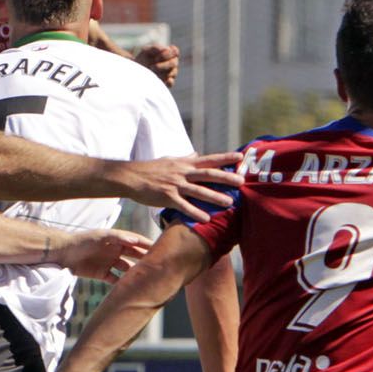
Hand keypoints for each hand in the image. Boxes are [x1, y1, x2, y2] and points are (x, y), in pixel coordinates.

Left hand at [53, 227, 151, 280]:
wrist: (62, 253)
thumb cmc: (81, 241)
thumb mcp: (100, 236)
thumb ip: (117, 237)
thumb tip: (135, 240)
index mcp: (116, 239)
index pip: (136, 241)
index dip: (149, 245)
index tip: (163, 248)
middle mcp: (115, 250)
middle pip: (135, 256)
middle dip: (146, 261)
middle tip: (160, 267)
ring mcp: (109, 262)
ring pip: (127, 269)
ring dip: (136, 274)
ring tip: (147, 281)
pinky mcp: (102, 273)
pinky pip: (116, 280)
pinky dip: (123, 284)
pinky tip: (131, 289)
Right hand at [120, 151, 243, 219]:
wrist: (130, 177)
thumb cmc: (150, 169)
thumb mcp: (169, 160)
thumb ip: (185, 158)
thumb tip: (197, 153)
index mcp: (184, 164)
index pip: (208, 159)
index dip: (224, 158)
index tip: (239, 157)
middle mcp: (182, 173)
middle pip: (208, 174)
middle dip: (226, 177)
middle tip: (242, 181)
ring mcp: (175, 185)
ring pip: (198, 190)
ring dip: (215, 196)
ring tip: (229, 202)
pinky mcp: (167, 197)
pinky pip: (183, 206)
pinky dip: (195, 212)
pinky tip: (206, 218)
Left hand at [133, 43, 180, 86]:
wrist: (137, 72)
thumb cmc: (143, 59)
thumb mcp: (146, 51)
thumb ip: (155, 48)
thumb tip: (165, 49)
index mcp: (169, 53)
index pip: (175, 51)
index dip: (167, 54)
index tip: (156, 58)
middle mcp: (173, 62)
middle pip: (173, 63)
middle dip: (162, 66)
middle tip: (151, 67)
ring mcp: (172, 73)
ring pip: (172, 73)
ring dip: (160, 74)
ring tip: (150, 74)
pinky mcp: (169, 83)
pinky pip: (171, 82)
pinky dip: (164, 81)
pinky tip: (157, 80)